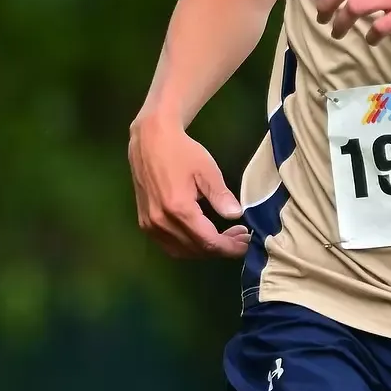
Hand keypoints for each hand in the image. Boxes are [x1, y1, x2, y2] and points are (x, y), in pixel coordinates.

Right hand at [127, 116, 252, 258]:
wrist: (150, 140)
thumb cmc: (181, 151)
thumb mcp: (207, 170)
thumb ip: (220, 195)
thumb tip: (236, 215)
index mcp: (178, 209)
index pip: (208, 241)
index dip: (229, 247)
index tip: (245, 244)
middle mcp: (161, 222)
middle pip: (196, 249)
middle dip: (220, 248)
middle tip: (239, 237)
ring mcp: (150, 224)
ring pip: (181, 251)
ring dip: (204, 250)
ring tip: (224, 238)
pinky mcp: (144, 222)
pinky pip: (168, 245)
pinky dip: (187, 247)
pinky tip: (201, 236)